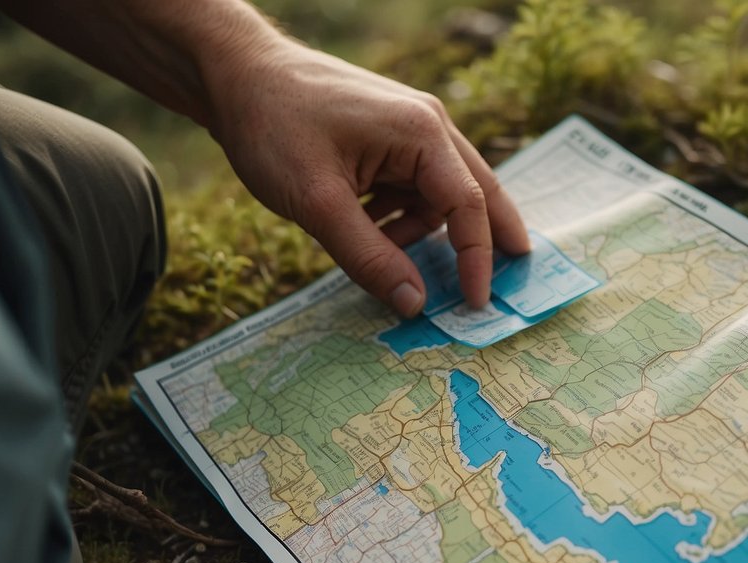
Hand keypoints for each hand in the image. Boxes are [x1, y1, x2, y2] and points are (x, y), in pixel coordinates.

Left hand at [203, 37, 531, 316]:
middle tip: (514, 277)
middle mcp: (427, 125)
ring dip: (421, 230)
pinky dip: (399, 215)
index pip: (470, 206)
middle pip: (478, 191)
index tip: (476, 304)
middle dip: (489, 238)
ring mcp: (408, 128)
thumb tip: (414, 303)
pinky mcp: (386, 136)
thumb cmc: (273, 126)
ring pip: (440, 193)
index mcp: (422, 133)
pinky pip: (411, 185)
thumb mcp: (318, 203)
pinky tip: (366, 225)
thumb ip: (369, 256)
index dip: (477, 260)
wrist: (232, 74)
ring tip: (381, 249)